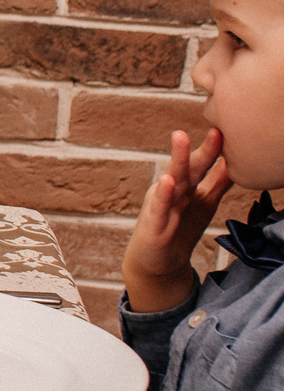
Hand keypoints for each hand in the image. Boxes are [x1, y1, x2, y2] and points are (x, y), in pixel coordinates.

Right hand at [124, 127, 229, 313]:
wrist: (157, 263)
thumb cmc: (179, 228)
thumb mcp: (204, 201)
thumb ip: (218, 180)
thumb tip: (238, 159)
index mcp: (184, 185)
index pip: (201, 163)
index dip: (213, 148)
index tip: (225, 127)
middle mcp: (171, 191)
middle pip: (187, 167)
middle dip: (197, 146)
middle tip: (212, 128)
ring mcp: (160, 205)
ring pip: (172, 182)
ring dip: (177, 161)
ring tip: (181, 139)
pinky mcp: (153, 225)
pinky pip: (159, 208)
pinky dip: (162, 195)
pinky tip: (166, 181)